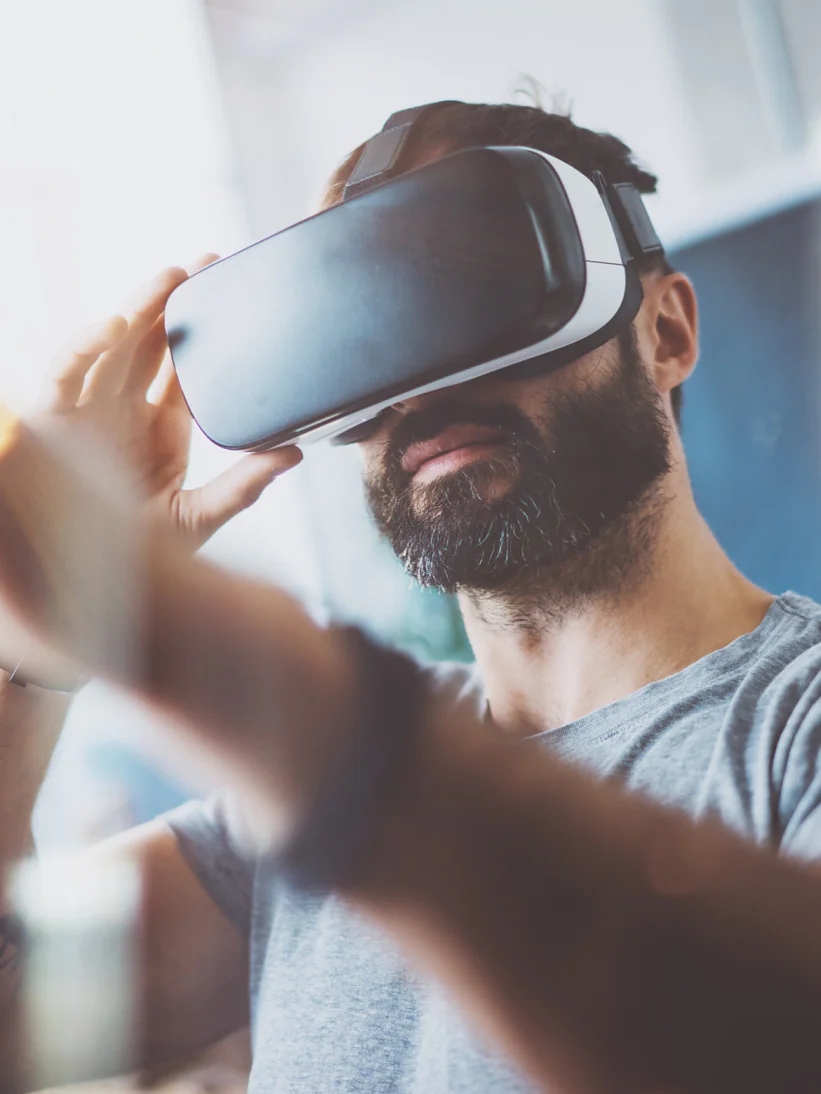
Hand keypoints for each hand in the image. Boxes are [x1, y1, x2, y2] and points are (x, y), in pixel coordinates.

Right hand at [40, 261, 301, 550]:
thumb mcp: (199, 517)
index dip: (203, 335)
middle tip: (207, 266)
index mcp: (159, 431)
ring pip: (111, 346)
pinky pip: (65, 372)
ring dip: (139, 309)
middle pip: (148, 345)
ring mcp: (88, 412)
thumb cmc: (143, 559)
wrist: (97, 586)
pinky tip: (119, 323)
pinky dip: (86, 344)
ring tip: (171, 278)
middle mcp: (123, 413)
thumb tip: (295, 451)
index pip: (182, 370)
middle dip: (174, 304)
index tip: (230, 297)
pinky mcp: (52, 420)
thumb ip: (244, 485)